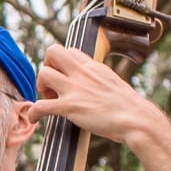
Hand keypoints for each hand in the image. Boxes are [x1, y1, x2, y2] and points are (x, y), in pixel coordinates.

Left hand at [19, 45, 170, 152]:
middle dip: (46, 66)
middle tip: (52, 86)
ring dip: (39, 88)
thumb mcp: (112, 82)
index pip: (69, 50)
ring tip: (49, 101)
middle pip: (53, 50)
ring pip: (43, 73)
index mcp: (93, 66)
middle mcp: (82, 73)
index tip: (64, 79)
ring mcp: (75, 89)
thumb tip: (92, 83)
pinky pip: (40, 105)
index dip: (61, 63)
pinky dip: (33, 113)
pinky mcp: (70, 106)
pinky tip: (35, 119)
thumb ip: (98, 78)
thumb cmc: (128, 106)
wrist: (137, 119)